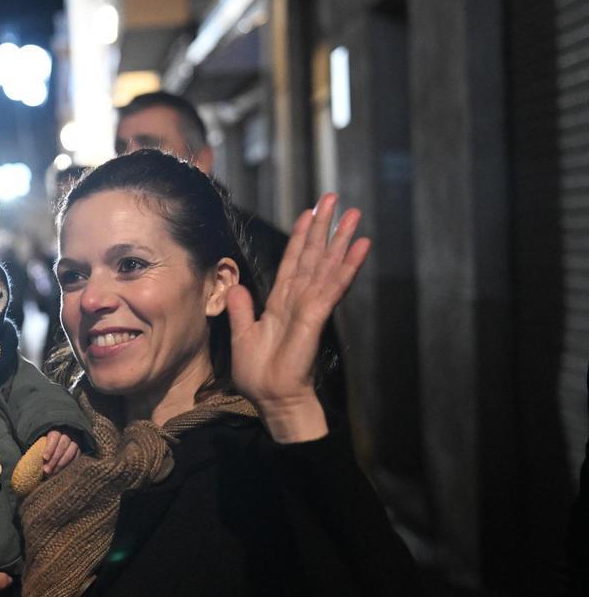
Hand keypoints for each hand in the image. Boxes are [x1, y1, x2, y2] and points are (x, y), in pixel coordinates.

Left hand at [42, 430, 79, 474]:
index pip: (54, 437)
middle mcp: (67, 434)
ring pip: (70, 454)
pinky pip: (75, 459)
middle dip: (54, 459)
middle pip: (62, 447)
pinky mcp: (79, 451)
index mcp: (56, 429)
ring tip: (52, 474)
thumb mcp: (42, 440)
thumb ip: (38, 447)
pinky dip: (68, 467)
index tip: (44, 458)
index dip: (49, 448)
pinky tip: (60, 473)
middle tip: (46, 470)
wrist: (62, 438)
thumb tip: (29, 458)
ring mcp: (75, 442)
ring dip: (60, 465)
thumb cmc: (47, 442)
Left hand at [227, 194, 369, 441]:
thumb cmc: (259, 373)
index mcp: (280, 302)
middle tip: (334, 198)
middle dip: (323, 227)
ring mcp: (310, 306)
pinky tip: (361, 246)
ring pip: (327, 265)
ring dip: (341, 239)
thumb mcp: (242, 334)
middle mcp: (298, 299)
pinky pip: (332, 285)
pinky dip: (347, 265)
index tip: (307, 213)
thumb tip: (236, 286)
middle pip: (313, 255)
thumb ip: (241, 309)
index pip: (291, 262)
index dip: (299, 238)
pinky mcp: (316, 316)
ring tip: (354, 213)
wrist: (271, 398)